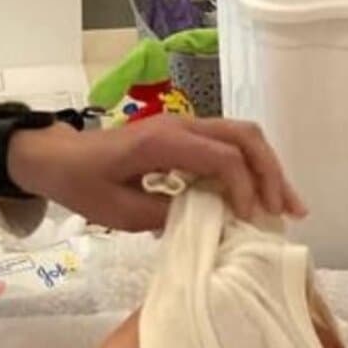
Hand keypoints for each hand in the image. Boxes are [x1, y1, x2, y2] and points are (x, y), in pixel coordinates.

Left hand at [7, 116, 305, 231]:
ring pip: (242, 137)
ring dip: (268, 168)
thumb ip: (164, 214)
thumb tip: (209, 222)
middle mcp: (182, 126)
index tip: (249, 221)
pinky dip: (251, 167)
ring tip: (287, 205)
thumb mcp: (118, 211)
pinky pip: (228, 144)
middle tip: (289, 212)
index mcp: (164, 141)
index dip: (245, 189)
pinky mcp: (185, 136)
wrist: (59, 158)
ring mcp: (185, 127)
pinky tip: (260, 196)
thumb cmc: (84, 184)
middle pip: (245, 137)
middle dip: (272, 174)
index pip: (224, 157)